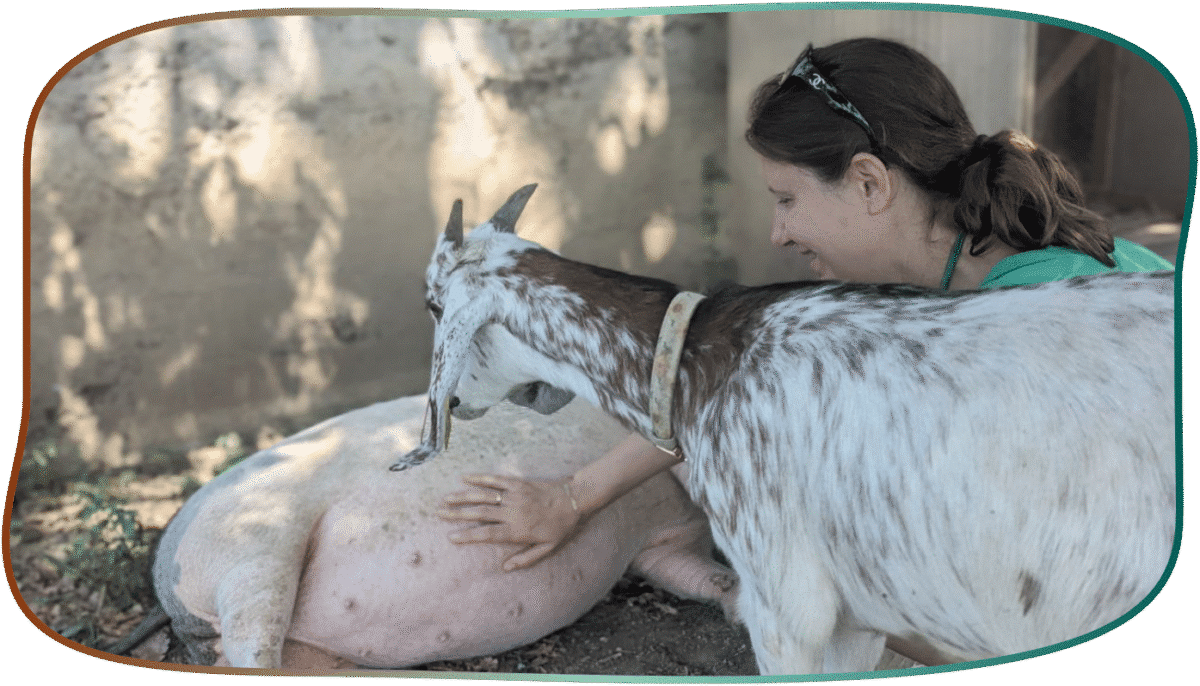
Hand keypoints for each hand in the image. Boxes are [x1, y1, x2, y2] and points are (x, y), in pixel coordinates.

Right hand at [436, 474, 582, 570]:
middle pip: (479, 513)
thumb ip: (526, 558)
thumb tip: (506, 568)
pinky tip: (465, 478)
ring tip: (446, 499)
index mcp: (517, 530)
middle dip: (457, 514)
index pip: (487, 534)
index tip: (451, 537)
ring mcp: (514, 495)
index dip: (467, 536)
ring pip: (483, 496)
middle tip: (439, 513)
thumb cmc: (562, 526)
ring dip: (463, 497)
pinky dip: (480, 478)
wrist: (575, 499)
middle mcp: (512, 512)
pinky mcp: (518, 482)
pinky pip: (496, 480)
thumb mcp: (548, 549)